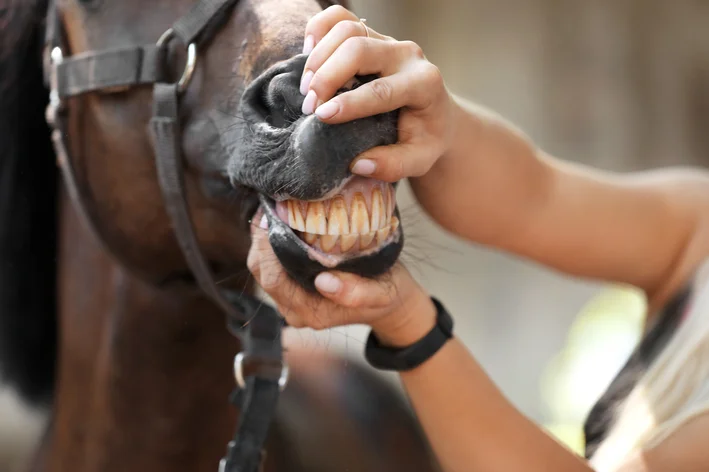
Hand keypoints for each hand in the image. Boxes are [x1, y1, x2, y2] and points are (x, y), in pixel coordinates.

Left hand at [247, 213, 436, 346]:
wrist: (391, 303)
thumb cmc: (385, 294)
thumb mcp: (381, 293)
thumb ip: (356, 293)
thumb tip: (324, 282)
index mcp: (310, 311)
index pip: (274, 278)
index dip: (266, 248)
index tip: (272, 215)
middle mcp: (294, 309)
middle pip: (261, 272)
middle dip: (260, 238)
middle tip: (269, 205)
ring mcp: (291, 300)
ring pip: (262, 268)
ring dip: (262, 239)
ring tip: (272, 209)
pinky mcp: (292, 289)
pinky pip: (271, 265)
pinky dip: (270, 243)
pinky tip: (279, 221)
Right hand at [300, 5, 458, 182]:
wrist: (435, 115)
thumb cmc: (425, 139)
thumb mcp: (419, 160)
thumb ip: (393, 165)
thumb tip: (358, 164)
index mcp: (424, 84)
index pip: (382, 88)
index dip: (349, 102)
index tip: (322, 117)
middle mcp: (407, 55)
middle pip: (359, 48)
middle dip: (328, 76)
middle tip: (310, 107)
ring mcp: (388, 40)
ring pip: (347, 29)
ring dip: (319, 57)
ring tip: (307, 89)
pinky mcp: (371, 34)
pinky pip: (340, 17)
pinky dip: (318, 29)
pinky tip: (307, 54)